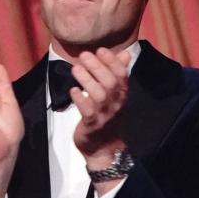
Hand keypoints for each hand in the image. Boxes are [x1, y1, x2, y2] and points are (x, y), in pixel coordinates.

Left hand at [70, 47, 130, 163]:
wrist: (104, 147)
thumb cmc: (107, 116)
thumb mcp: (115, 94)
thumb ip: (118, 73)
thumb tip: (125, 53)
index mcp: (122, 94)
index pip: (121, 75)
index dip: (112, 61)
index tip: (100, 50)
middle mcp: (116, 103)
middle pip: (110, 82)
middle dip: (97, 67)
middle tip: (84, 55)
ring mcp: (105, 114)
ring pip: (98, 95)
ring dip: (87, 80)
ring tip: (75, 68)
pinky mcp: (92, 125)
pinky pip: (87, 111)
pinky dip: (80, 99)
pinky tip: (73, 91)